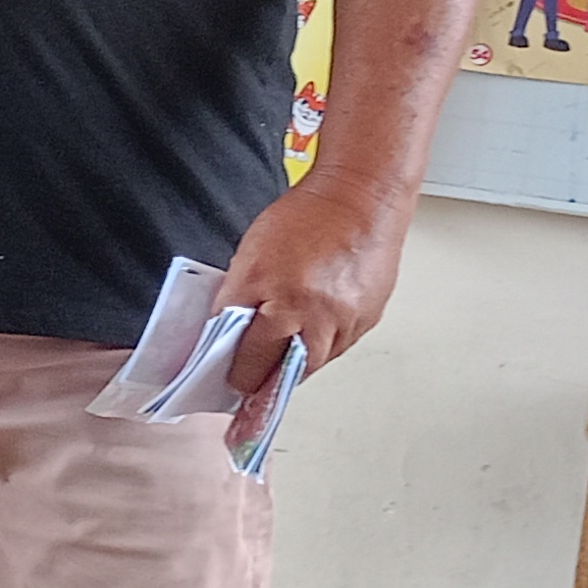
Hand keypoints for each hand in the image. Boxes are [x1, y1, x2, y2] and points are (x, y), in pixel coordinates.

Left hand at [213, 176, 405, 457]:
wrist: (360, 198)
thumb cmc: (303, 219)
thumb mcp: (249, 256)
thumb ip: (235, 299)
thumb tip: (220, 335)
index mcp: (281, 303)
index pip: (249, 363)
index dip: (235, 376)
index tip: (225, 383)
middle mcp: (317, 320)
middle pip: (285, 375)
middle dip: (264, 381)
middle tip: (249, 389)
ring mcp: (347, 324)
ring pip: (313, 364)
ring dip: (292, 364)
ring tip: (278, 355)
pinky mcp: (367, 320)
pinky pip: (337, 346)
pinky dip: (319, 344)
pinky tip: (310, 328)